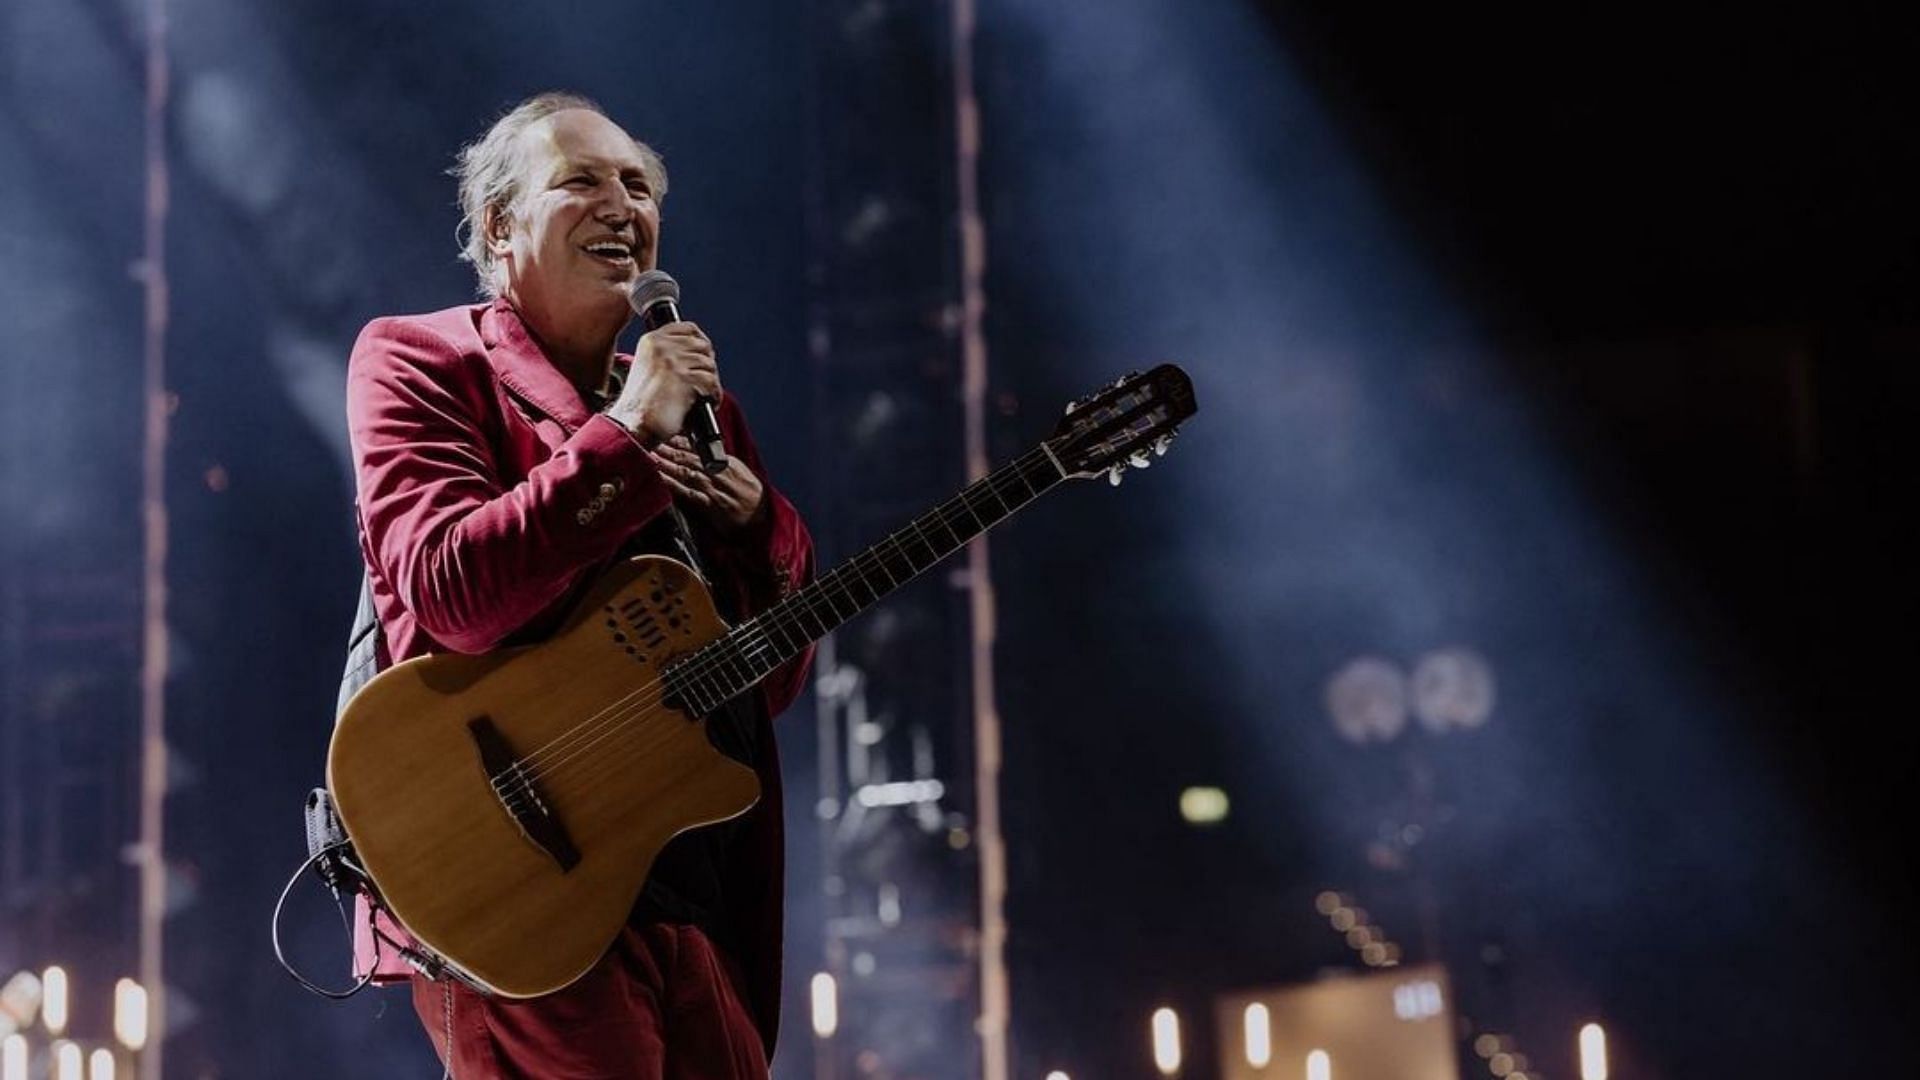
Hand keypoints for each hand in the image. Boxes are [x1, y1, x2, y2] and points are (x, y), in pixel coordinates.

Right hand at [608, 322, 718, 444]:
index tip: (705, 356)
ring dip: (711, 382)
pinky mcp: (684, 378)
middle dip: (707, 365)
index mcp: (651, 340)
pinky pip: (712, 382)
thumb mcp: (648, 367)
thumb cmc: (642, 404)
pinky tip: (709, 403)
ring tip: (704, 395)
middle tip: (705, 381)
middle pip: (703, 346)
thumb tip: (701, 350)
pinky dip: (714, 395)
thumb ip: (668, 354)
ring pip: (709, 364)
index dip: (701, 341)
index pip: (688, 328)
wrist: (633, 425)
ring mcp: (672, 361)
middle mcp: (661, 346)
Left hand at [651, 436, 765, 532]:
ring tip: (649, 454)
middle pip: (689, 457)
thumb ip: (718, 461)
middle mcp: (720, 473)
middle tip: (649, 437)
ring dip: (666, 463)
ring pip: (686, 472)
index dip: (679, 439)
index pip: (698, 447)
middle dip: (668, 447)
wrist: (762, 518)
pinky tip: (661, 479)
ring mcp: (715, 490)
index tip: (663, 431)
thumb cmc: (749, 495)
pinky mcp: (712, 506)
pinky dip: (674, 485)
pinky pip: (689, 493)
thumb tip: (698, 449)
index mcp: (726, 462)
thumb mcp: (738, 472)